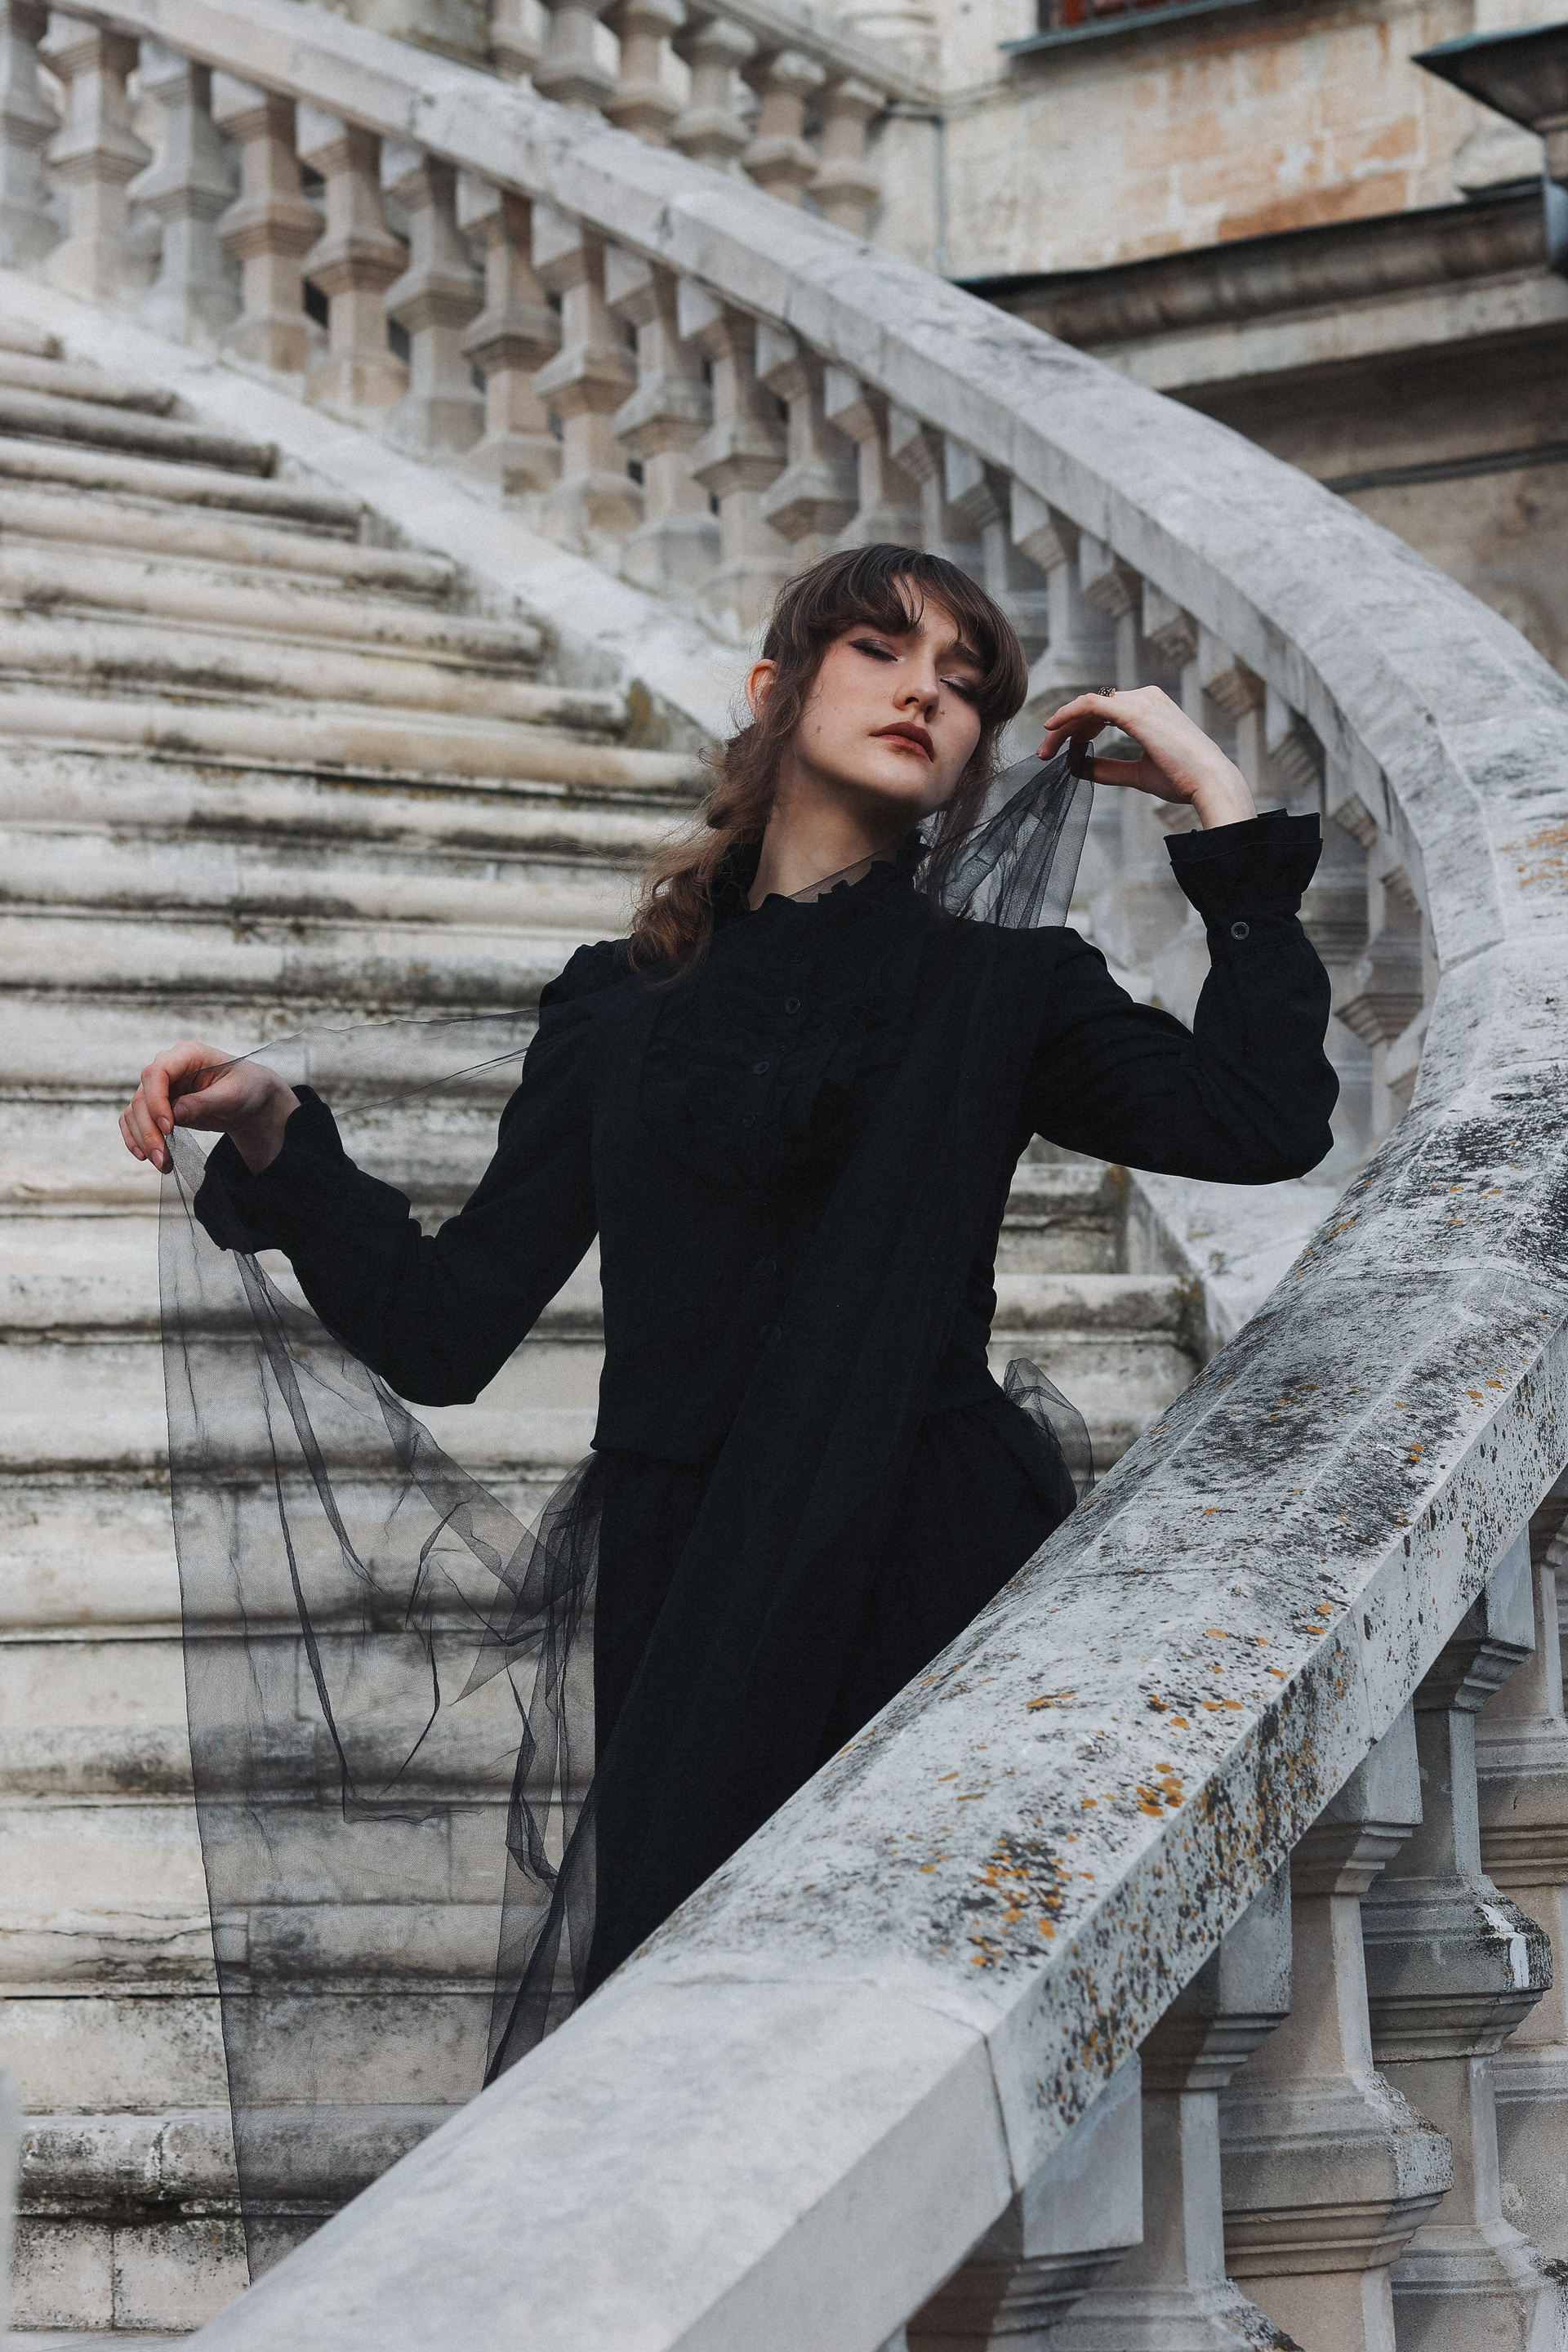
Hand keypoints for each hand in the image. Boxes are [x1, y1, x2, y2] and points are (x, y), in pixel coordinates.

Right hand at [119, 1041, 298, 1175]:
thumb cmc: (247, 1088)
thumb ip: (204, 1103)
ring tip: (162, 1163)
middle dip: (149, 1130)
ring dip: (143, 1139)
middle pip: (142, 1096)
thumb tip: (175, 1114)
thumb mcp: (233, 1096)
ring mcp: (161, 1087)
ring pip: (136, 1111)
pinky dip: (136, 1137)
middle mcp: (168, 1068)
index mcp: (188, 1054)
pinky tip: (144, 1155)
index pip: (157, 1073)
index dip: (157, 1101)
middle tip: (162, 1157)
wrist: (252, 1098)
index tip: (169, 1127)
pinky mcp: (159, 1105)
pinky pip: (135, 1119)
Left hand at [1040, 685, 1255, 829]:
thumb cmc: (1183, 779)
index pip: (1103, 712)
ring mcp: (1141, 701)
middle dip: (1065, 729)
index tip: (1061, 753)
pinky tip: (1051, 728)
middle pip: (1092, 707)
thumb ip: (1109, 770)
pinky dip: (1068, 714)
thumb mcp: (1139, 773)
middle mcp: (1146, 697)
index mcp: (1150, 708)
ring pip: (1087, 706)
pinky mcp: (1134, 711)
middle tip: (1044, 753)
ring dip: (1063, 727)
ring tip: (1046, 750)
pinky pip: (1090, 705)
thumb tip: (1079, 769)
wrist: (1209, 782)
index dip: (1078, 730)